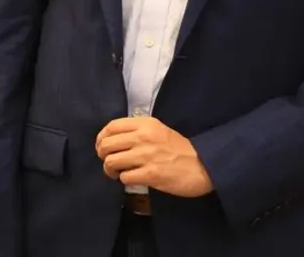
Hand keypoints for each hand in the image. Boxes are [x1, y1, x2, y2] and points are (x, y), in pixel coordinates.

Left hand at [95, 116, 213, 197]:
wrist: (203, 166)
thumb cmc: (179, 149)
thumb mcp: (158, 130)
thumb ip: (138, 131)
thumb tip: (113, 139)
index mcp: (145, 123)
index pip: (111, 126)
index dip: (101, 138)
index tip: (101, 146)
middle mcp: (143, 137)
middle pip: (107, 144)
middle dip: (102, 155)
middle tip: (109, 162)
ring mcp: (146, 156)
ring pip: (111, 161)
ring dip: (110, 170)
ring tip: (117, 173)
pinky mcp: (151, 174)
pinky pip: (124, 177)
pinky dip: (124, 180)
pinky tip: (131, 179)